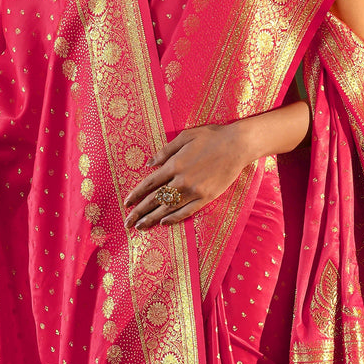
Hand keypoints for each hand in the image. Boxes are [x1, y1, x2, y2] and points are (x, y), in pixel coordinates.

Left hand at [124, 123, 255, 230]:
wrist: (237, 145)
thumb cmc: (211, 137)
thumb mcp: (184, 136)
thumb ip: (165, 151)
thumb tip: (148, 164)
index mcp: (174, 165)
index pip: (149, 183)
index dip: (136, 194)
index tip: (126, 203)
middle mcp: (181, 180)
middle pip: (155, 199)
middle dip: (139, 212)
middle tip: (127, 222)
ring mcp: (194, 191)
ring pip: (168, 208)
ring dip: (153, 218)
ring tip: (141, 227)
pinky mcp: (206, 197)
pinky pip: (187, 211)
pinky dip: (174, 218)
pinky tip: (164, 222)